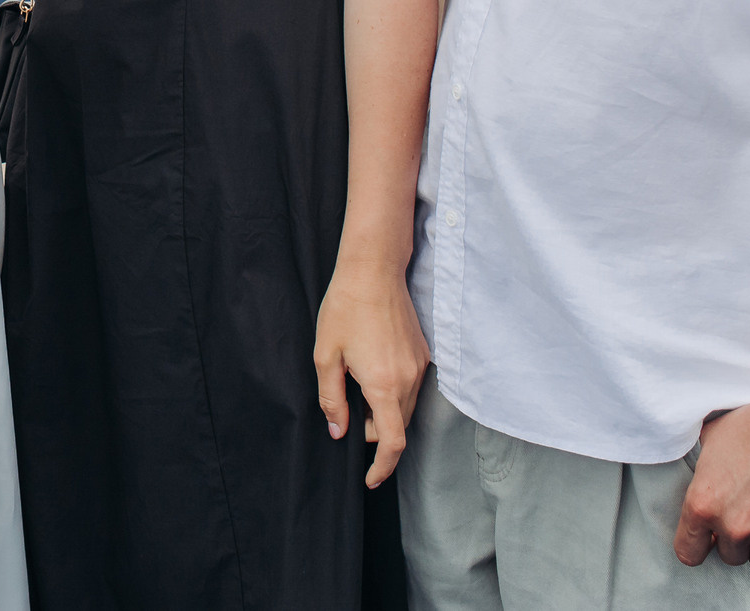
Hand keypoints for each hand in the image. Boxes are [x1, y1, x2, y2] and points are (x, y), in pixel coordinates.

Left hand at [313, 257, 429, 488]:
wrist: (373, 269)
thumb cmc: (345, 308)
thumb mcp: (326, 356)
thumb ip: (332, 399)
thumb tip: (339, 431)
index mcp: (384, 385)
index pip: (391, 443)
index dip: (382, 467)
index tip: (371, 479)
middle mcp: (409, 379)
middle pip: (397, 427)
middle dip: (374, 434)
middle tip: (348, 418)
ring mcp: (420, 366)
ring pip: (405, 408)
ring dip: (384, 413)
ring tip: (356, 390)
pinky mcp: (423, 354)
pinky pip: (411, 387)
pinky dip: (393, 394)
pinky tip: (372, 373)